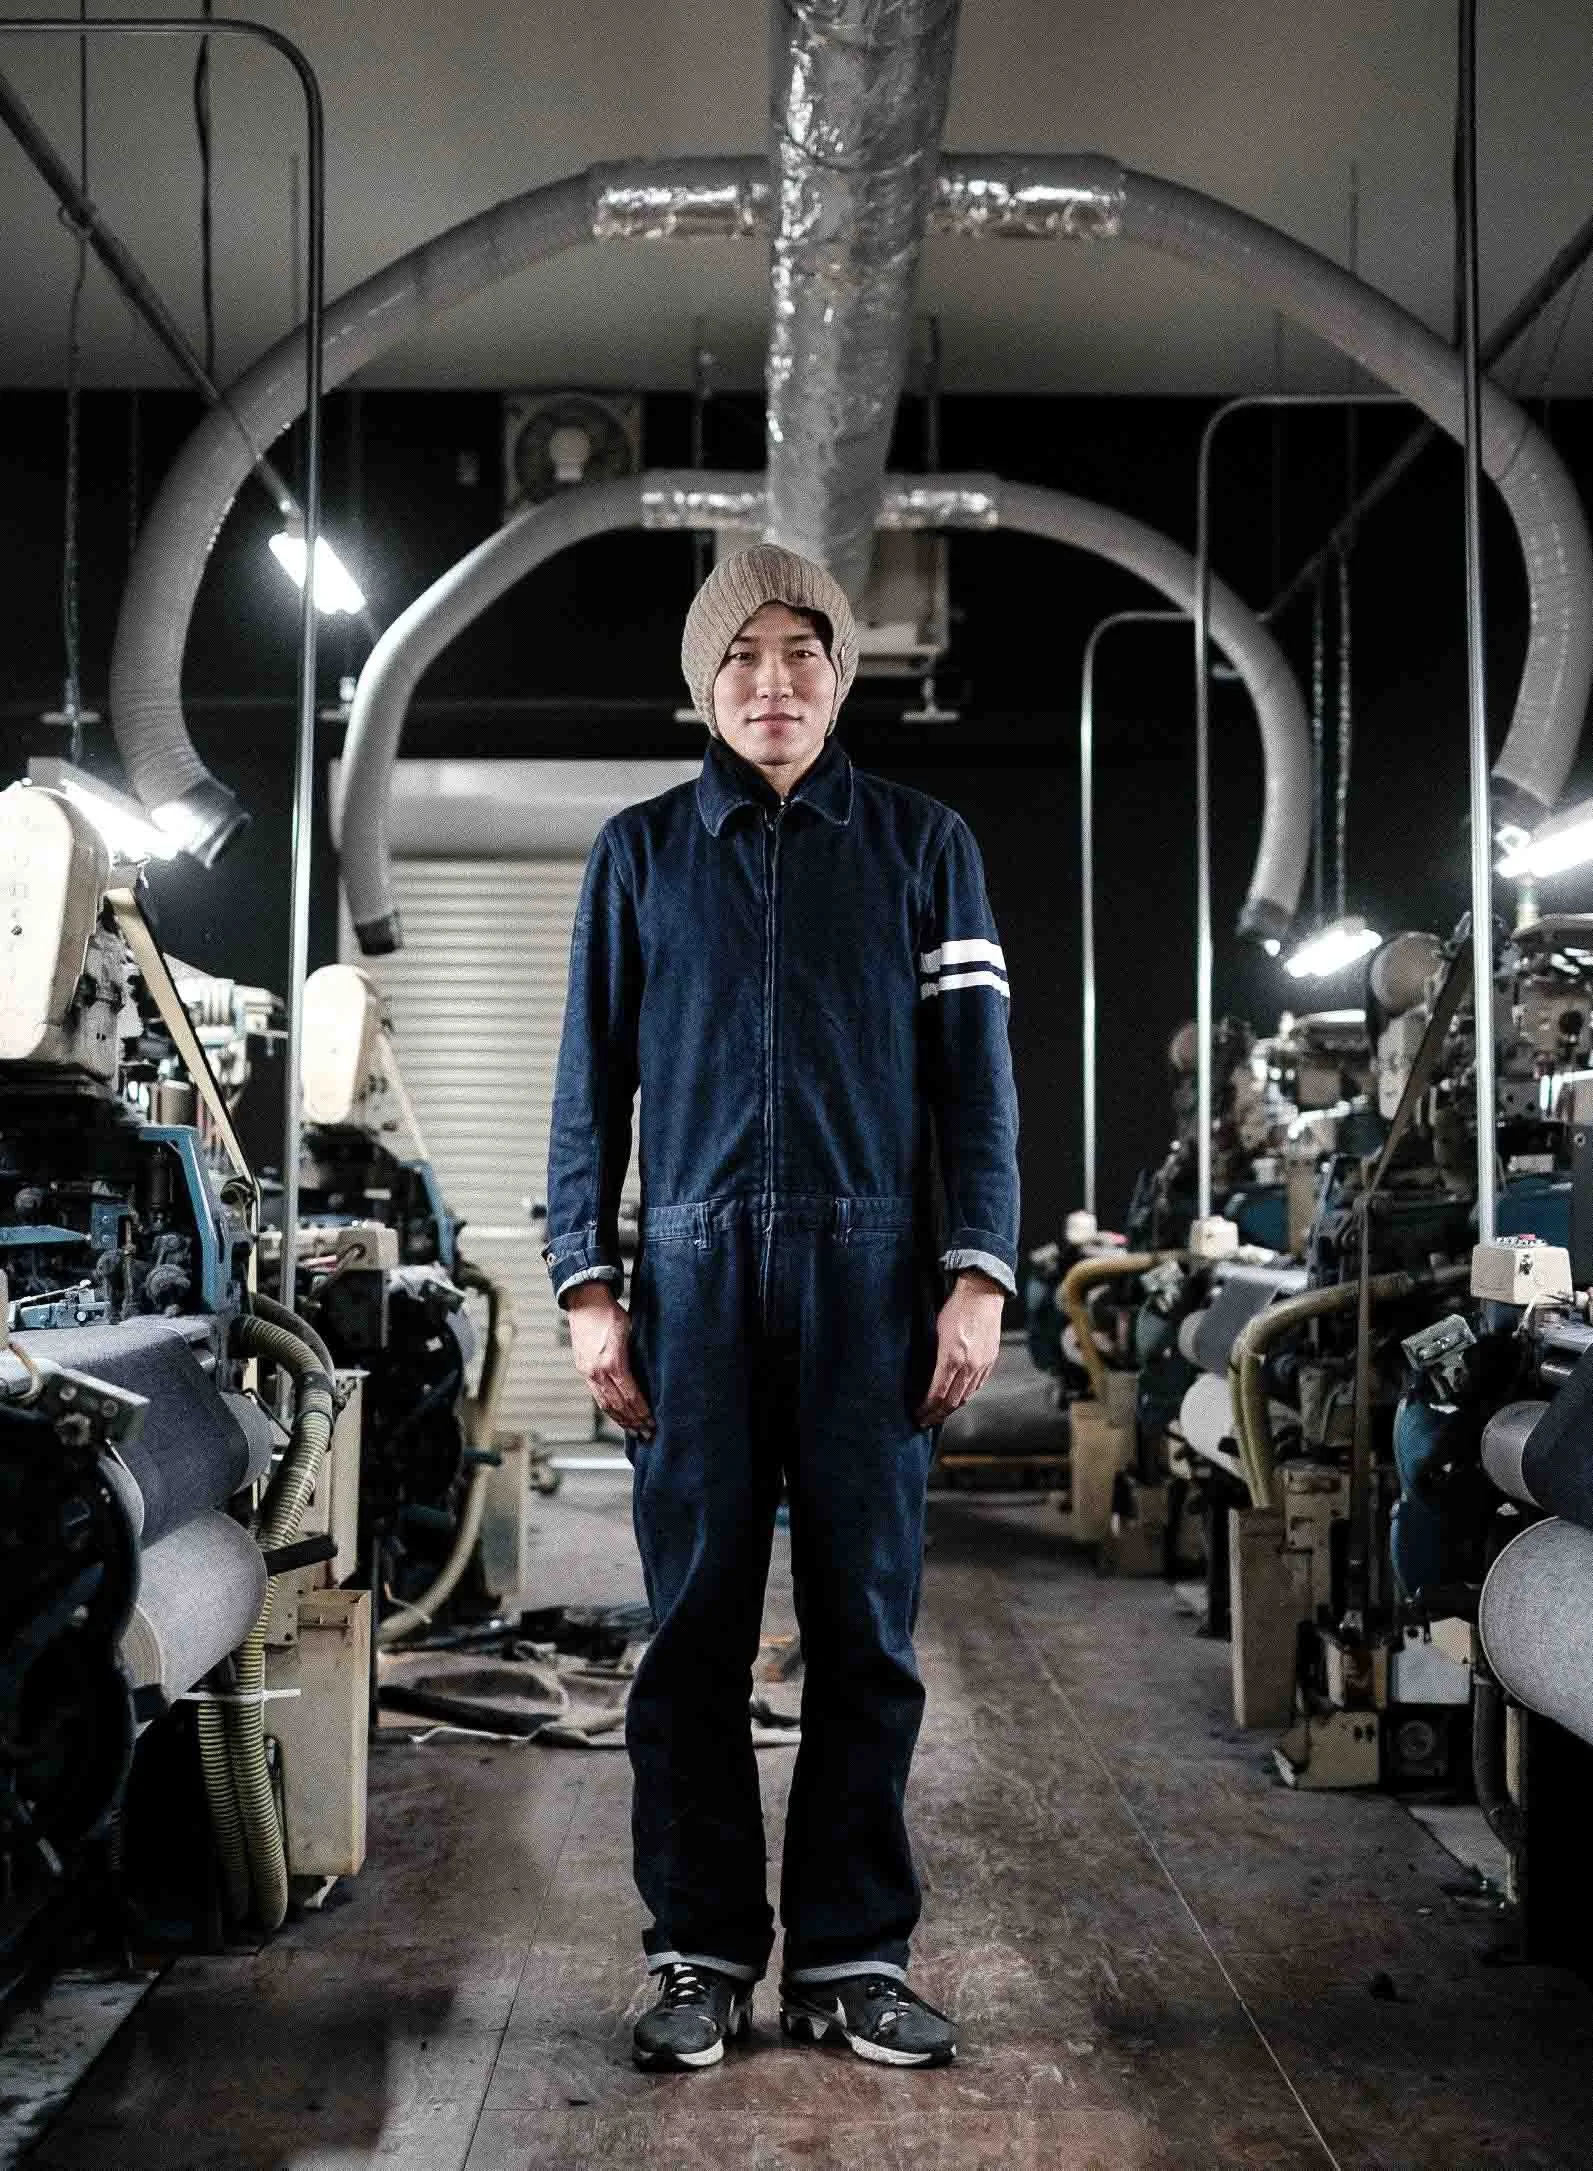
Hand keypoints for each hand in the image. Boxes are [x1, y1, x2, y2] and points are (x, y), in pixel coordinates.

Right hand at [565, 1283, 655, 1438]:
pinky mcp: (584, 1370)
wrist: (585, 1302)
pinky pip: (597, 1396)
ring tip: (634, 1431)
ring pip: (606, 1404)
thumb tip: (653, 1374)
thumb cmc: (610, 1313)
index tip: (652, 1422)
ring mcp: (589, 1372)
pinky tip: (618, 1416)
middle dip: (634, 1422)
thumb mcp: (631, 1332)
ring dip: (621, 1420)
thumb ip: (639, 1355)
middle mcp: (598, 1371)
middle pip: (618, 1405)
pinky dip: (609, 1409)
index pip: (631, 1396)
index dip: (642, 1412)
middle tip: (647, 1434)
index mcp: (613, 1362)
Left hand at [914, 1270, 1004, 1427]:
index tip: (917, 1414)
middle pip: (952, 1401)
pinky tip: (957, 1398)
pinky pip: (977, 1386)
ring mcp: (982, 1364)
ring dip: (951, 1408)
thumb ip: (932, 1356)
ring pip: (966, 1396)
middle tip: (925, 1421)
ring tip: (939, 1413)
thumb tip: (923, 1377)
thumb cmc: (955, 1309)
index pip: (937, 1394)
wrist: (982, 1294)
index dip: (926, 1408)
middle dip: (936, 1414)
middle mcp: (968, 1365)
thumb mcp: (935, 1331)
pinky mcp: (990, 1361)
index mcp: (951, 1357)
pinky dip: (965, 1395)